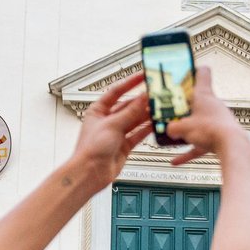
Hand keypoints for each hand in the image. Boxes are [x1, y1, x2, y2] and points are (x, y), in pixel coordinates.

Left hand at [71, 73, 152, 187]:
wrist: (90, 173)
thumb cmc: (90, 149)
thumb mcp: (112, 125)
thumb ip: (130, 112)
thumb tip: (142, 98)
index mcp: (98, 110)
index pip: (116, 91)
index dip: (130, 82)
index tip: (143, 76)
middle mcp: (107, 120)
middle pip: (128, 106)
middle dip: (142, 101)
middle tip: (156, 95)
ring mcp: (117, 133)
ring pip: (135, 120)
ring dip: (146, 115)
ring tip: (159, 109)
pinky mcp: (124, 145)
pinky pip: (139, 133)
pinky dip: (147, 129)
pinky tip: (156, 124)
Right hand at [165, 66, 248, 165]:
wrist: (232, 147)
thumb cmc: (212, 130)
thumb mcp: (182, 128)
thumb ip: (172, 128)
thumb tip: (169, 130)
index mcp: (204, 95)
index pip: (202, 73)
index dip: (193, 69)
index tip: (184, 70)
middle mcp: (213, 105)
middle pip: (197, 100)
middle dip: (183, 106)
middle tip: (170, 109)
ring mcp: (217, 121)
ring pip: (199, 121)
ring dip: (187, 128)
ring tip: (172, 135)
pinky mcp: (219, 137)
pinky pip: (200, 144)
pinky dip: (189, 151)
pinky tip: (176, 161)